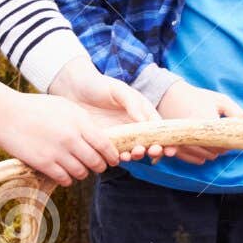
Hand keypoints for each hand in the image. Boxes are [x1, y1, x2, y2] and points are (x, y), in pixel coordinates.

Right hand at [0, 80, 120, 184]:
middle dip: (100, 166)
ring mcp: (57, 152)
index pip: (105, 144)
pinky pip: (65, 179)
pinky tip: (64, 173)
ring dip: (83, 173)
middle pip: (96, 162)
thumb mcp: (64, 106)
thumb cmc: (34, 107)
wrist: (4, 113)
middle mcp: (71, 138)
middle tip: (97, 166)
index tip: (113, 159)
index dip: (112, 155)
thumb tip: (99, 137)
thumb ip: (83, 121)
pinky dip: (67, 178)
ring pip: (82, 172)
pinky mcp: (43, 164)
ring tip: (79, 169)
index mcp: (79, 121)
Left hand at [47, 55, 164, 160]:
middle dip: (154, 150)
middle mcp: (134, 126)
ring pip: (134, 150)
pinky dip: (121, 157)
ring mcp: (121, 135)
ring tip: (134, 153)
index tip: (169, 149)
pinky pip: (116, 153)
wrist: (73, 90)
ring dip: (138, 155)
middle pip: (150, 142)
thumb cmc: (99, 85)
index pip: (159, 129)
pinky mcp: (106, 142)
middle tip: (151, 151)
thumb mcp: (118, 90)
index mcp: (142, 112)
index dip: (167, 140)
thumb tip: (143, 121)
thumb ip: (132, 103)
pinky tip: (121, 156)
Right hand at [155, 81, 242, 163]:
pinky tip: (203, 154)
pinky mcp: (175, 144)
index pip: (225, 142)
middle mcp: (194, 132)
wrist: (170, 96)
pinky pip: (190, 158)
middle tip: (221, 138)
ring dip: (211, 153)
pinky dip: (198, 158)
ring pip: (204, 156)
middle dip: (220, 147)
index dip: (229, 142)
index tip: (229, 135)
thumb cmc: (199, 98)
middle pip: (215, 151)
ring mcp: (183, 140)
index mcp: (207, 120)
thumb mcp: (221, 100)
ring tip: (212, 142)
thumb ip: (237, 113)